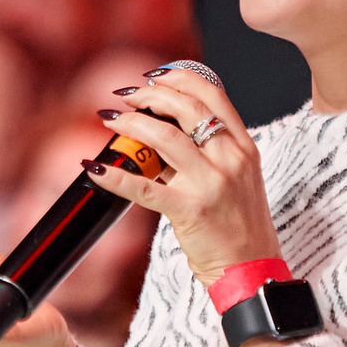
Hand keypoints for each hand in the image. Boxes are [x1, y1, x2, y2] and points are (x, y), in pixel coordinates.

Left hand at [84, 68, 279, 287]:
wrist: (252, 270)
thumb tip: (164, 131)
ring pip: (163, 137)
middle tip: (126, 96)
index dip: (179, 78)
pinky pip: (144, 187)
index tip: (154, 76)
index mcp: (243, 147)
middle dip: (150, 95)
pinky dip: (114, 175)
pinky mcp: (189, 210)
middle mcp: (230, 159)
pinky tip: (94, 167)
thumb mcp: (239, 178)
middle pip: (186, 108)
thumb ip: (210, 151)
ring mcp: (210, 183)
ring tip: (110, 119)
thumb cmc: (241, 226)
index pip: (212, 96)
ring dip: (130, 124)